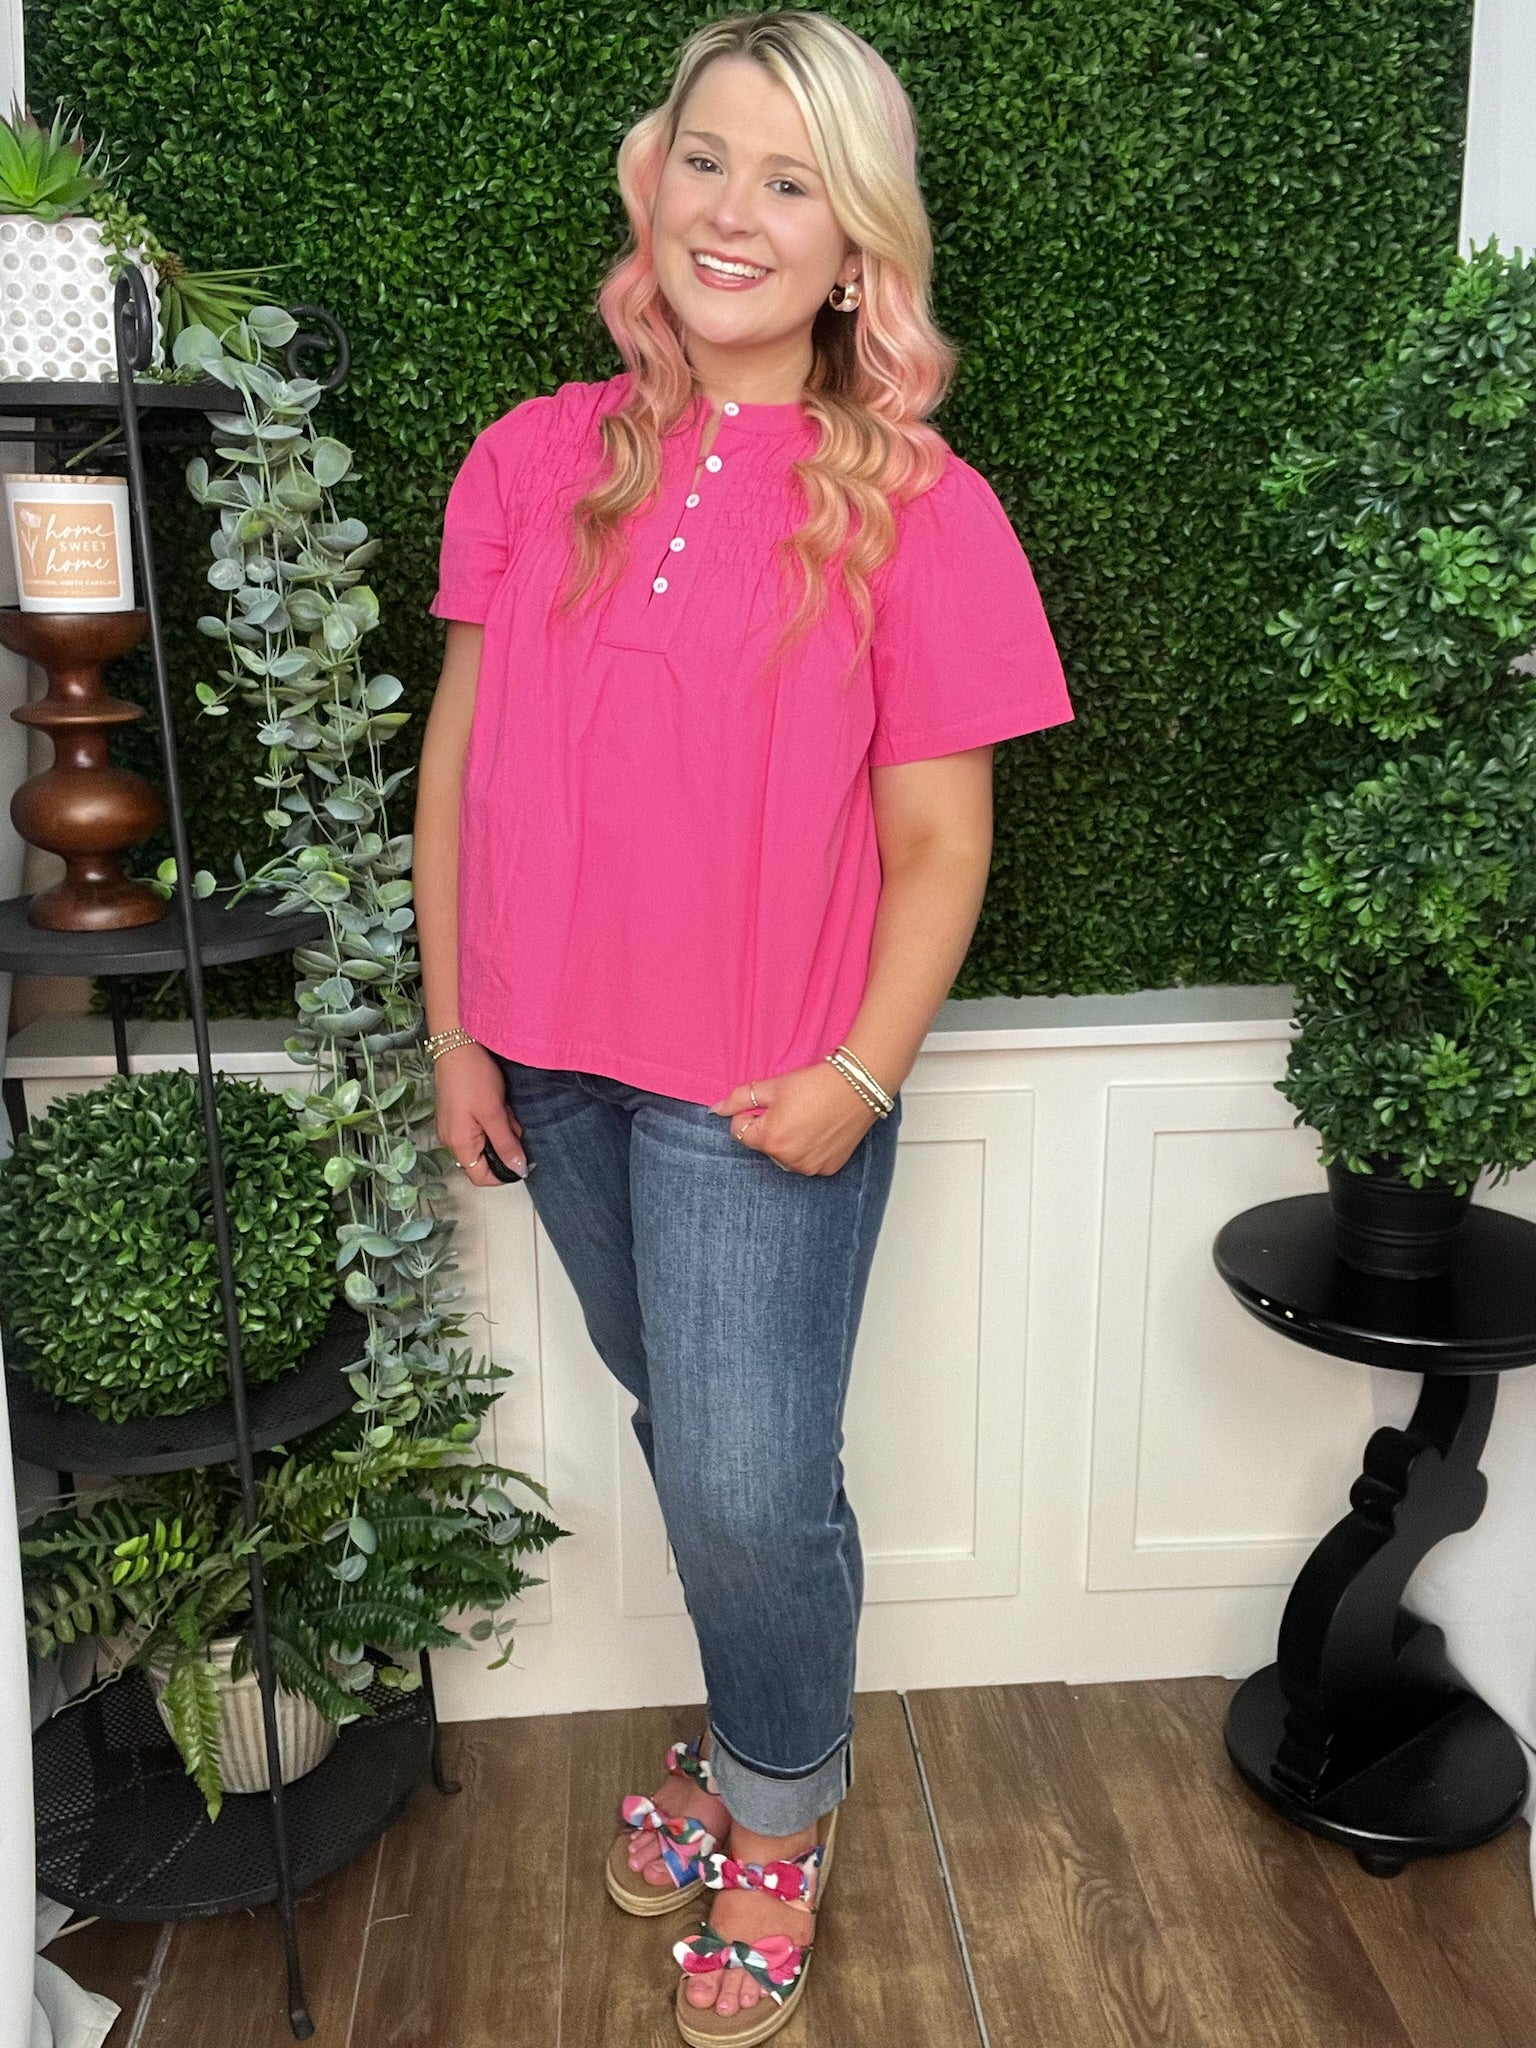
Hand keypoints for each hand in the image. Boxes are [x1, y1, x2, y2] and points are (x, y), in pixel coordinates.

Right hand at [432, 1042, 526, 1188]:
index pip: (480, 1177)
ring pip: (483, 1140)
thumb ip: (506, 1144)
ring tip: (504, 1108)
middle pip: (482, 1158)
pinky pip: (478, 1126)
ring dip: (499, 1130)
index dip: (503, 1174)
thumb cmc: (472, 1076)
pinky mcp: (456, 1112)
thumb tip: (517, 1169)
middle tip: (514, 1124)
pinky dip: (492, 1119)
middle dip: (504, 1146)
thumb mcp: (494, 1113)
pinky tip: (498, 1102)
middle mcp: (450, 1139)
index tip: (522, 1162)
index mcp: (458, 1143)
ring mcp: (452, 1125)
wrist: (456, 1043)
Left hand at [708, 1060, 882, 1175]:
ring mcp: (809, 1167)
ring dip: (789, 1140)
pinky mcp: (827, 1169)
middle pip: (763, 1145)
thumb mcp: (773, 1086)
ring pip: (785, 1155)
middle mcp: (787, 1160)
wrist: (858, 1087)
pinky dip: (809, 1149)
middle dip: (770, 1128)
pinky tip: (820, 1130)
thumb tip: (716, 1109)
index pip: (740, 1132)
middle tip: (793, 1108)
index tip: (771, 1103)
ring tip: (808, 1118)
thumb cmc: (817, 1084)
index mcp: (769, 1139)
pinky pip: (807, 1162)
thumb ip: (740, 1098)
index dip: (750, 1115)